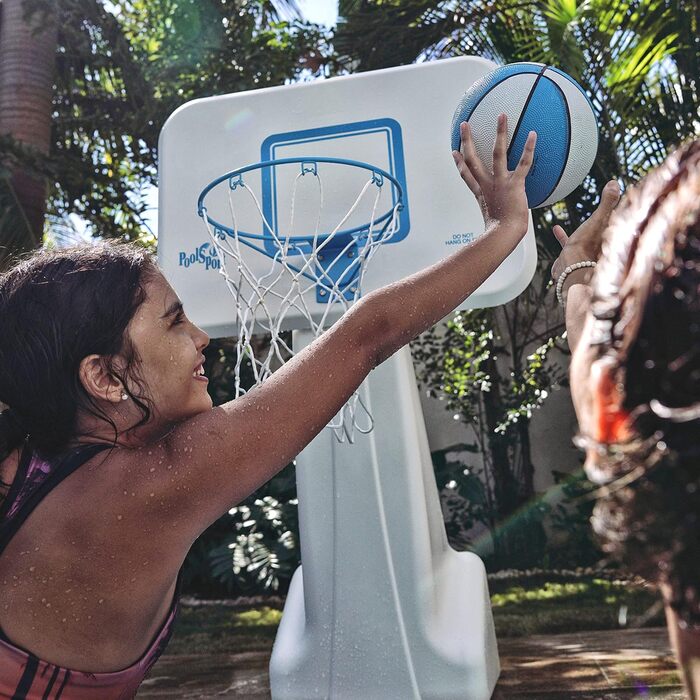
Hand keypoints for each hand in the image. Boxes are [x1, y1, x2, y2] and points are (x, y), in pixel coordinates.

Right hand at [452, 113, 535, 236]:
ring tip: (501, 116)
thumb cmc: (500, 233)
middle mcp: (487, 184)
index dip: (459, 163)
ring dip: (499, 133)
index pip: (467, 175)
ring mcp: (500, 182)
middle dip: (468, 141)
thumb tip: (496, 228)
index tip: (455, 151)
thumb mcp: (493, 223)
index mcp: (481, 193)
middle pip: (473, 159)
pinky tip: (533, 134)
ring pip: (497, 153)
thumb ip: (495, 218)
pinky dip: (528, 149)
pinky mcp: (514, 184)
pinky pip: (523, 163)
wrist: (503, 235)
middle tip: (465, 125)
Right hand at [551, 180, 620, 282]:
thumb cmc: (586, 246)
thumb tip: (614, 183)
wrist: (571, 269)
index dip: (619, 212)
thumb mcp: (598, 219)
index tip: (623, 202)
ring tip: (580, 225)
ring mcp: (585, 254)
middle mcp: (599, 247)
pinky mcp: (571, 258)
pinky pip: (568, 244)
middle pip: (602, 231)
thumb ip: (607, 202)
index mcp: (609, 237)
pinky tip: (557, 229)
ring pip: (585, 239)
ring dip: (582, 230)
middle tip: (603, 213)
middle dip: (599, 222)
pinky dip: (563, 236)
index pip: (617, 221)